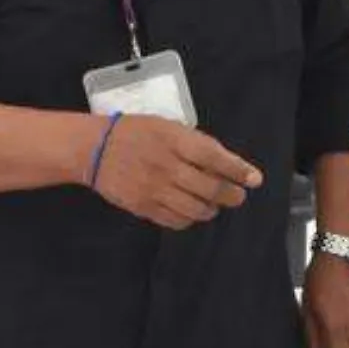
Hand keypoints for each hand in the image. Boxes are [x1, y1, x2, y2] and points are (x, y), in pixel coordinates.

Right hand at [88, 115, 262, 230]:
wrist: (93, 148)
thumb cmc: (135, 132)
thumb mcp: (167, 126)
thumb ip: (195, 144)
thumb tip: (226, 164)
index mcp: (174, 140)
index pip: (215, 158)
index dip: (238, 170)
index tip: (255, 179)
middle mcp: (167, 166)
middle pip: (210, 188)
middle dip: (232, 195)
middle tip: (238, 196)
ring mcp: (154, 189)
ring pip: (196, 209)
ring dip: (212, 209)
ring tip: (214, 205)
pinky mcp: (144, 207)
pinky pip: (176, 221)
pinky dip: (190, 220)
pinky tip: (192, 213)